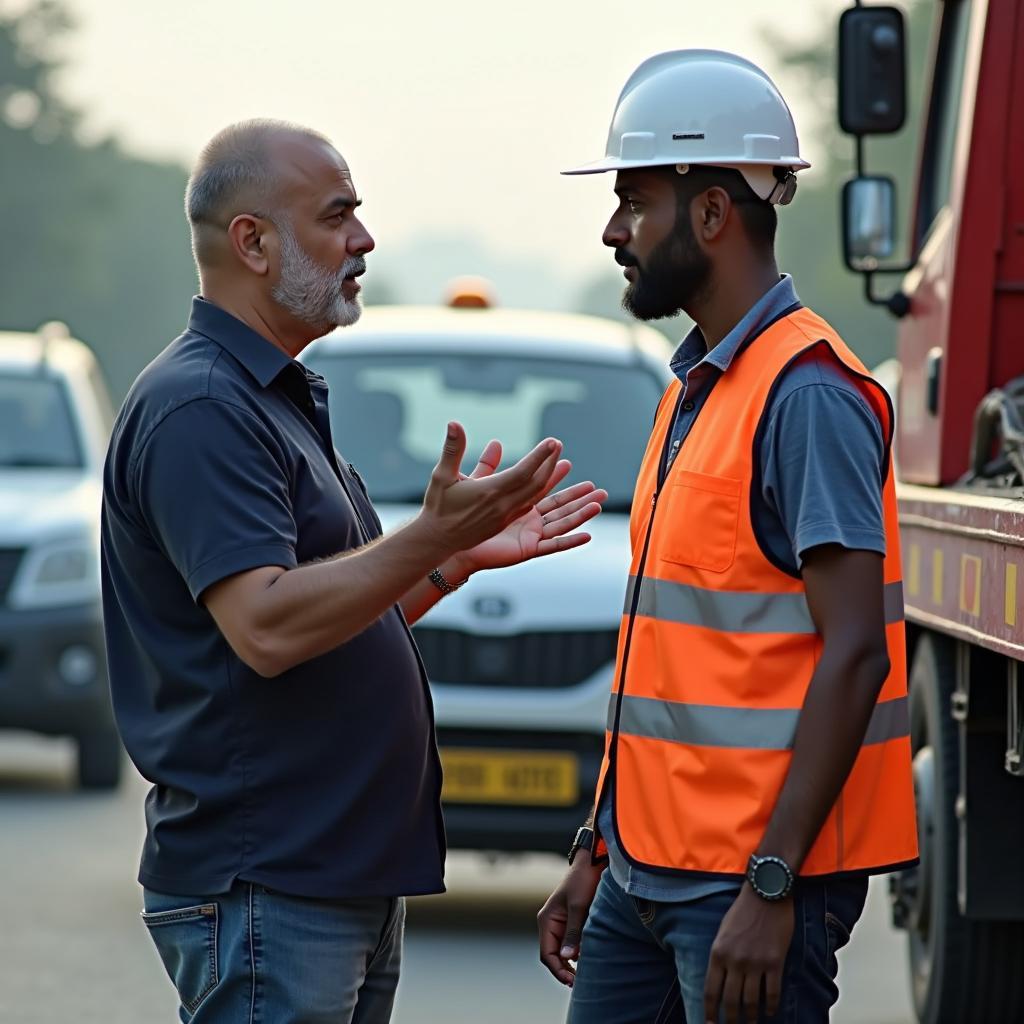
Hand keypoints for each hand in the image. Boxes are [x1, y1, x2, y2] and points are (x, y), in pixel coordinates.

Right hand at [418, 423, 561, 558]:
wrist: (436, 541)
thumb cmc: (437, 506)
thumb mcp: (441, 475)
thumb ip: (452, 449)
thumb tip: (454, 423)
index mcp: (490, 492)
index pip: (523, 471)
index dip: (540, 456)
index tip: (552, 441)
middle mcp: (502, 505)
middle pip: (536, 483)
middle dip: (549, 463)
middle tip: (557, 445)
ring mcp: (505, 516)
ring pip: (535, 496)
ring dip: (550, 478)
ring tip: (560, 462)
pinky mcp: (504, 523)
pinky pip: (528, 505)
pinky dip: (539, 493)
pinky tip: (542, 485)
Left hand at [455, 439, 606, 574]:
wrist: (447, 539)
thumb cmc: (455, 514)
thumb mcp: (473, 484)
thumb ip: (486, 465)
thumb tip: (495, 442)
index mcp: (515, 503)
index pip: (539, 485)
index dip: (553, 473)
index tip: (565, 461)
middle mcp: (526, 519)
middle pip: (558, 506)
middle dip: (578, 496)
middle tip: (596, 487)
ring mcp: (528, 535)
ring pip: (561, 523)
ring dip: (580, 514)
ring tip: (598, 504)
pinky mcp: (527, 549)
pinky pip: (552, 546)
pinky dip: (570, 542)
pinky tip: (587, 536)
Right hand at [537, 857, 603, 986]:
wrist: (593, 863)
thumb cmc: (583, 881)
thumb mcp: (578, 907)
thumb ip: (573, 932)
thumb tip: (567, 957)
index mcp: (547, 920)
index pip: (547, 954)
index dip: (557, 969)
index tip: (572, 980)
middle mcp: (551, 924)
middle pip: (553, 955)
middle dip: (565, 969)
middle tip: (581, 981)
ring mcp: (561, 923)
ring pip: (563, 951)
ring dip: (571, 962)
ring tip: (586, 972)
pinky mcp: (572, 922)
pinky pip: (572, 943)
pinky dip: (578, 953)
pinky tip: (588, 958)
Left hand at [703, 885, 794, 1023]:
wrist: (766, 893)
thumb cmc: (742, 911)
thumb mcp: (722, 931)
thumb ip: (720, 956)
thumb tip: (720, 981)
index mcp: (718, 953)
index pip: (711, 991)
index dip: (710, 1012)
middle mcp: (734, 961)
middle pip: (730, 1002)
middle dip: (730, 1020)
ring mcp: (755, 963)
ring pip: (751, 1002)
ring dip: (751, 1016)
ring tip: (751, 1022)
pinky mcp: (775, 962)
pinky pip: (773, 993)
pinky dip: (771, 1006)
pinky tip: (770, 1011)